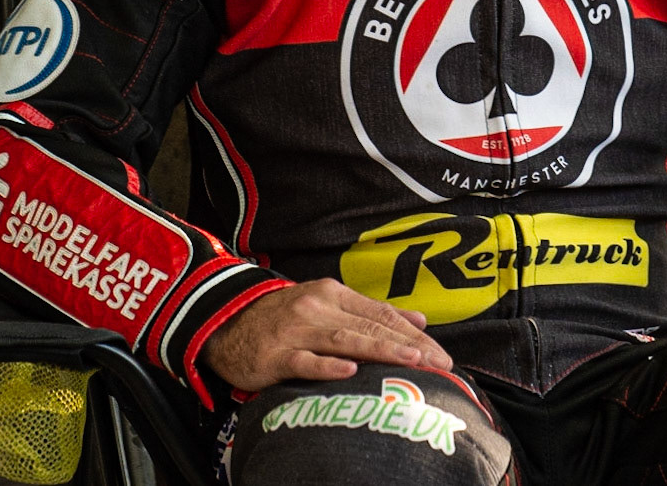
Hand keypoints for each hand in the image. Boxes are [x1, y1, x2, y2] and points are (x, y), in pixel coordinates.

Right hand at [201, 278, 453, 390]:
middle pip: (370, 327)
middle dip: (409, 345)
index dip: (413, 333)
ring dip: (381, 350)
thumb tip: (418, 320)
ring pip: (345, 341)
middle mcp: (318, 308)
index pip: (381, 314)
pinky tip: (351, 370)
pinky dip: (328, 365)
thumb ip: (371, 313)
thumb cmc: (283, 317)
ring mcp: (296, 331)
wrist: (226, 321)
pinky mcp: (276, 355)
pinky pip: (305, 361)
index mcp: (333, 295)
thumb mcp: (327, 305)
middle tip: (438, 363)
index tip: (440, 354)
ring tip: (411, 360)